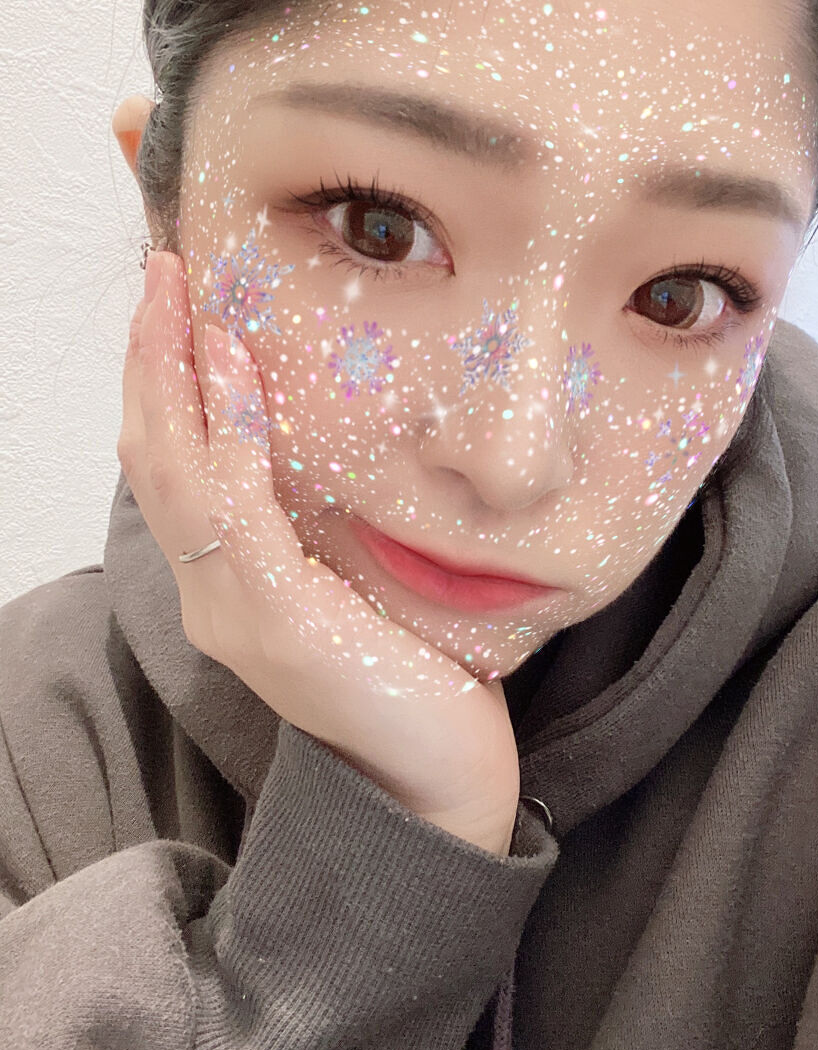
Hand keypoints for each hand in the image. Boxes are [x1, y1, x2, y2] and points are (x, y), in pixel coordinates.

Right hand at [117, 250, 520, 856]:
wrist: (435, 782)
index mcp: (229, 584)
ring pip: (176, 472)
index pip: (175, 465)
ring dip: (172, 372)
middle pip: (155, 456)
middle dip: (150, 357)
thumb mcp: (360, 587)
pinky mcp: (275, 624)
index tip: (174, 300)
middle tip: (162, 266)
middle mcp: (211, 596)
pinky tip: (235, 366)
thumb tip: (350, 446)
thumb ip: (331, 528)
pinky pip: (235, 511)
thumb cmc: (411, 678)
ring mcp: (233, 612)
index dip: (161, 380)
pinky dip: (229, 431)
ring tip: (179, 290)